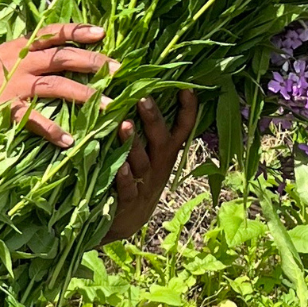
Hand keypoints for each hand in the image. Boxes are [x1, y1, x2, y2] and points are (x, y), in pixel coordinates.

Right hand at [0, 23, 114, 146]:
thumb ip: (24, 54)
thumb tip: (52, 51)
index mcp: (18, 47)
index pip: (52, 33)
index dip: (77, 31)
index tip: (102, 32)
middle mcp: (19, 63)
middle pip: (62, 59)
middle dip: (94, 63)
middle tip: (121, 70)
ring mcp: (13, 87)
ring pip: (57, 87)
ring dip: (86, 97)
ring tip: (110, 107)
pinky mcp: (5, 111)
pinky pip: (35, 120)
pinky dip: (53, 130)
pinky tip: (70, 139)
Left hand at [101, 90, 199, 243]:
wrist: (129, 219)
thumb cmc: (138, 174)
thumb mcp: (152, 152)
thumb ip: (150, 127)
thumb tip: (142, 88)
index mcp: (167, 151)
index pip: (183, 127)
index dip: (188, 109)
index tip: (186, 87)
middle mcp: (159, 164)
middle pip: (161, 139)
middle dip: (153, 118)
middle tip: (144, 98)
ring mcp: (145, 182)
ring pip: (142, 161)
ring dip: (134, 143)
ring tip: (125, 124)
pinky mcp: (129, 201)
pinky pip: (128, 187)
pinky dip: (124, 177)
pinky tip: (120, 166)